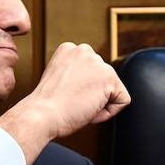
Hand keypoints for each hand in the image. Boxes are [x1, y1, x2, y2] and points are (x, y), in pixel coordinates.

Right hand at [0, 42, 129, 164]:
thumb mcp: (59, 80)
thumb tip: (93, 84)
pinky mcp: (109, 78)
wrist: (42, 115)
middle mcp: (84, 50)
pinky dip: (109, 112)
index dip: (80, 90)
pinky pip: (122, 101)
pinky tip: (90, 110)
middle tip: (71, 102)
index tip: (65, 95)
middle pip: (103, 80)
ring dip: (99, 104)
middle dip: (92, 95)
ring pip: (112, 90)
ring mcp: (98, 63)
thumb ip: (76, 75)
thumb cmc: (45, 106)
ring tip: (78, 105)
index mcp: (69, 49)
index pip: (90, 72)